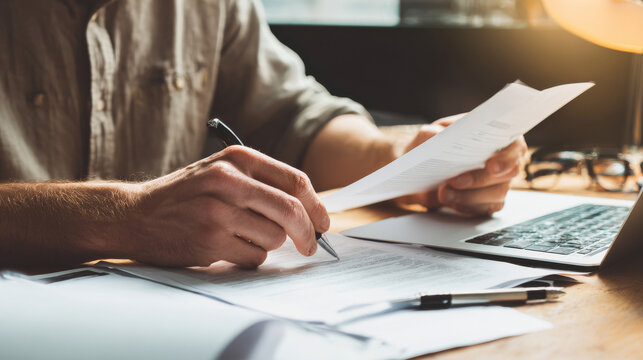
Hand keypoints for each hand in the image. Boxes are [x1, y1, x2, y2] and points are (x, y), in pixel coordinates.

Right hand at [122, 146, 329, 267]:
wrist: (135, 214)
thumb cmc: (186, 195)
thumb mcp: (221, 171)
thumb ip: (262, 183)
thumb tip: (310, 211)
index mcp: (237, 158)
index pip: (296, 181)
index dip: (317, 205)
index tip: (323, 222)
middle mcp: (229, 180)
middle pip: (292, 211)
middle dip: (308, 234)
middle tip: (311, 245)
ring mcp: (218, 211)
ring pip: (275, 238)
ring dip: (267, 244)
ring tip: (240, 236)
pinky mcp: (210, 240)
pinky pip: (253, 256)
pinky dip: (248, 257)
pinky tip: (226, 247)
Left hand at [397, 114, 526, 215]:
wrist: (421, 171)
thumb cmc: (431, 148)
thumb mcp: (426, 135)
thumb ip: (430, 134)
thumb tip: (436, 137)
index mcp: (495, 137)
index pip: (515, 145)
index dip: (507, 156)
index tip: (491, 166)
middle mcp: (503, 160)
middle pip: (509, 172)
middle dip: (480, 179)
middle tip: (455, 181)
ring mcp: (498, 182)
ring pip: (497, 194)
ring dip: (469, 196)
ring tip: (444, 193)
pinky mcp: (489, 202)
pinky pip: (485, 209)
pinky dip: (467, 206)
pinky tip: (452, 202)